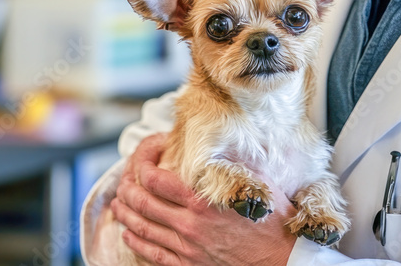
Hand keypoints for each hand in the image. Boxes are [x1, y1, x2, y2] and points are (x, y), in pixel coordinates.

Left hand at [112, 134, 297, 265]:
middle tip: (124, 181)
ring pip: (143, 228)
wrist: (283, 261)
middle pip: (143, 202)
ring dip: (125, 213)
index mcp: (203, 201)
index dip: (143, 165)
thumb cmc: (273, 222)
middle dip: (127, 188)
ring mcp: (186, 249)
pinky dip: (135, 242)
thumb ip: (232, 167)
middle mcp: (190, 225)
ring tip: (118, 203)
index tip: (143, 159)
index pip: (156, 179)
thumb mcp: (256, 184)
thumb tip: (220, 146)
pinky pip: (152, 254)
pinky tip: (128, 233)